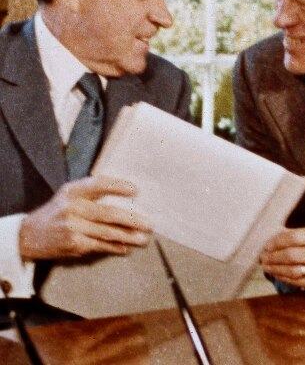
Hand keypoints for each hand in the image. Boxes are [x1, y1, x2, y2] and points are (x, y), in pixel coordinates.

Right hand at [18, 176, 150, 260]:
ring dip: (128, 236)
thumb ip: (93, 192)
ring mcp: (72, 227)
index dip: (118, 186)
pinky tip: (126, 248)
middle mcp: (72, 208)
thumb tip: (128, 191)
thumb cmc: (57, 212)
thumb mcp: (70, 195)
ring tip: (143, 239)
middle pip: (108, 213)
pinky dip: (114, 247)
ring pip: (107, 232)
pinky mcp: (72, 244)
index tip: (136, 190)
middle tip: (148, 224)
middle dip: (131, 219)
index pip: (98, 184)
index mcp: (72, 191)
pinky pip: (99, 245)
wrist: (28, 236)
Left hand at [260, 226, 304, 292]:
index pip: (294, 237)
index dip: (276, 241)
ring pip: (292, 270)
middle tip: (263, 257)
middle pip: (291, 254)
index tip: (266, 244)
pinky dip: (284, 278)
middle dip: (272, 256)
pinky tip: (277, 275)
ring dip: (275, 268)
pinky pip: (298, 282)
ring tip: (266, 266)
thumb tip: (280, 236)